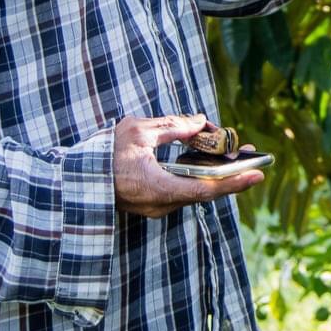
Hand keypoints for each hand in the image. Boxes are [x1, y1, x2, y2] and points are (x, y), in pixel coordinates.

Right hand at [113, 114, 263, 218]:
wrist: (73, 181)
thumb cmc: (102, 155)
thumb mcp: (137, 132)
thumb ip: (172, 127)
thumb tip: (200, 122)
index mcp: (157, 187)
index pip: (204, 189)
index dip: (233, 182)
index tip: (257, 174)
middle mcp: (160, 204)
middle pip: (205, 191)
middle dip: (231, 173)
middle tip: (252, 154)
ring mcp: (156, 207)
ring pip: (195, 191)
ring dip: (216, 174)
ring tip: (235, 152)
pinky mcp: (153, 204)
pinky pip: (183, 190)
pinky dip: (199, 176)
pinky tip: (209, 160)